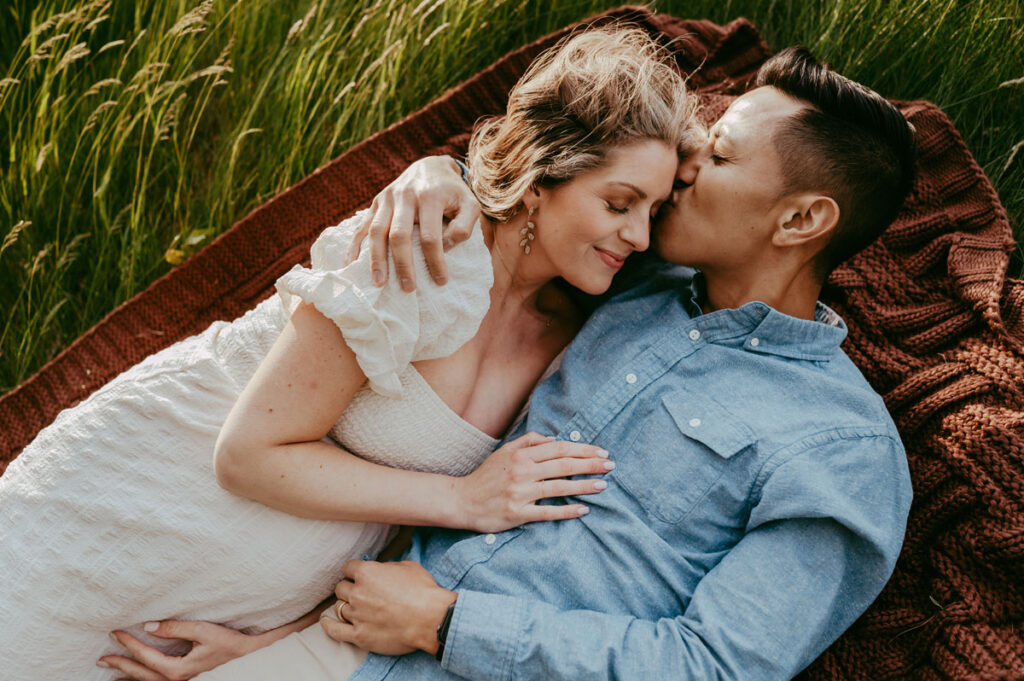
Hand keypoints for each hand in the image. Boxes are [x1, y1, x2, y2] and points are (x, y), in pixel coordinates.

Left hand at [100, 621, 262, 680]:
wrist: (246, 654)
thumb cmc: (227, 641)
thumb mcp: (201, 630)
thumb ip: (174, 628)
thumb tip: (149, 626)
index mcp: (177, 669)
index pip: (146, 656)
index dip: (129, 644)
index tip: (115, 632)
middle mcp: (176, 679)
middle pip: (142, 673)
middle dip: (121, 665)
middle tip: (102, 657)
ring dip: (129, 676)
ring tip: (112, 675)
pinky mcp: (185, 677)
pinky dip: (144, 679)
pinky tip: (139, 677)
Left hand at [320, 560, 454, 655]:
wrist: (431, 618)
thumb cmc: (423, 591)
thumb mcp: (407, 566)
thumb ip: (387, 566)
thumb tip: (381, 569)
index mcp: (367, 573)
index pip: (348, 567)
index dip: (354, 571)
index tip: (358, 575)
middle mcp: (357, 592)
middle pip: (341, 587)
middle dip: (349, 588)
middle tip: (361, 593)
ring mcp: (356, 615)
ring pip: (339, 606)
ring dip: (346, 605)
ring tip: (355, 608)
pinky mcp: (359, 635)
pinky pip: (335, 630)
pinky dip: (329, 625)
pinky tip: (326, 622)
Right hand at [345, 155, 479, 290]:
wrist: (431, 167)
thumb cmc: (453, 193)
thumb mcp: (470, 204)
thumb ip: (465, 226)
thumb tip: (445, 246)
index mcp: (430, 197)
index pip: (430, 236)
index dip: (435, 260)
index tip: (440, 280)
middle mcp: (405, 196)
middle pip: (399, 235)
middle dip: (402, 264)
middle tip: (408, 288)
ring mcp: (387, 198)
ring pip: (376, 231)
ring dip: (376, 259)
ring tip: (379, 283)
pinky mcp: (376, 202)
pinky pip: (362, 225)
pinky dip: (354, 245)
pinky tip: (350, 264)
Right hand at [453, 431, 613, 532]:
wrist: (462, 500)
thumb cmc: (486, 476)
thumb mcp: (504, 451)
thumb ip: (528, 442)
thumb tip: (553, 438)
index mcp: (520, 454)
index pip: (558, 448)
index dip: (582, 449)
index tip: (601, 452)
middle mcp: (522, 471)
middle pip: (563, 465)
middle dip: (590, 465)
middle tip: (611, 465)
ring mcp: (520, 493)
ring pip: (559, 487)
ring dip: (584, 486)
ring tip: (603, 485)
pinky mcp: (518, 513)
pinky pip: (548, 512)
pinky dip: (567, 510)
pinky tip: (584, 509)